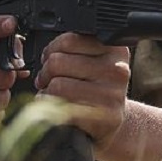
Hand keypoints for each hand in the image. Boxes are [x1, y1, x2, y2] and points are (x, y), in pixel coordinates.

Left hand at [34, 33, 130, 148]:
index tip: (49, 58)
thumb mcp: (93, 60)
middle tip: (46, 78)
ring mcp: (111, 94)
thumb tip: (45, 52)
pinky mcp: (102, 117)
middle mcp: (116, 69)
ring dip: (46, 90)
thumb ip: (74, 49)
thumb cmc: (96, 87)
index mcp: (114, 48)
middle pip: (58, 62)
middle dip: (45, 72)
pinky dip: (52, 107)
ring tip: (50, 92)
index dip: (51, 50)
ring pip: (58, 85)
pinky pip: (63, 107)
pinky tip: (56, 107)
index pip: (69, 40)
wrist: (113, 120)